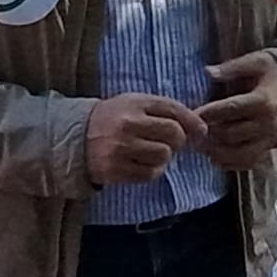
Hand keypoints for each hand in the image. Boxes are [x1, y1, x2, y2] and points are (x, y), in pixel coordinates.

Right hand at [85, 94, 206, 184]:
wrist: (76, 137)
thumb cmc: (114, 118)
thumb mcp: (135, 104)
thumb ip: (164, 110)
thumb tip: (200, 127)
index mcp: (134, 103)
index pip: (173, 109)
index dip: (193, 121)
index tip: (200, 131)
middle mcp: (128, 124)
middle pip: (174, 134)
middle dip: (178, 140)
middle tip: (169, 142)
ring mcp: (121, 148)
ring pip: (164, 155)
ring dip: (164, 156)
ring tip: (152, 152)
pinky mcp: (116, 170)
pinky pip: (150, 174)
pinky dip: (153, 171)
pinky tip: (143, 163)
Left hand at [199, 52, 276, 170]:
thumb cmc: (272, 71)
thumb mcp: (255, 62)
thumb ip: (231, 68)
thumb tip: (208, 72)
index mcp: (263, 101)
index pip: (231, 109)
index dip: (209, 113)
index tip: (190, 113)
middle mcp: (267, 124)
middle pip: (231, 134)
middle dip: (208, 133)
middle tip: (189, 130)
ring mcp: (268, 139)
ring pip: (237, 153)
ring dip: (215, 151)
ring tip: (198, 144)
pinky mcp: (268, 149)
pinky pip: (247, 163)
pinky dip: (229, 163)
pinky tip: (213, 155)